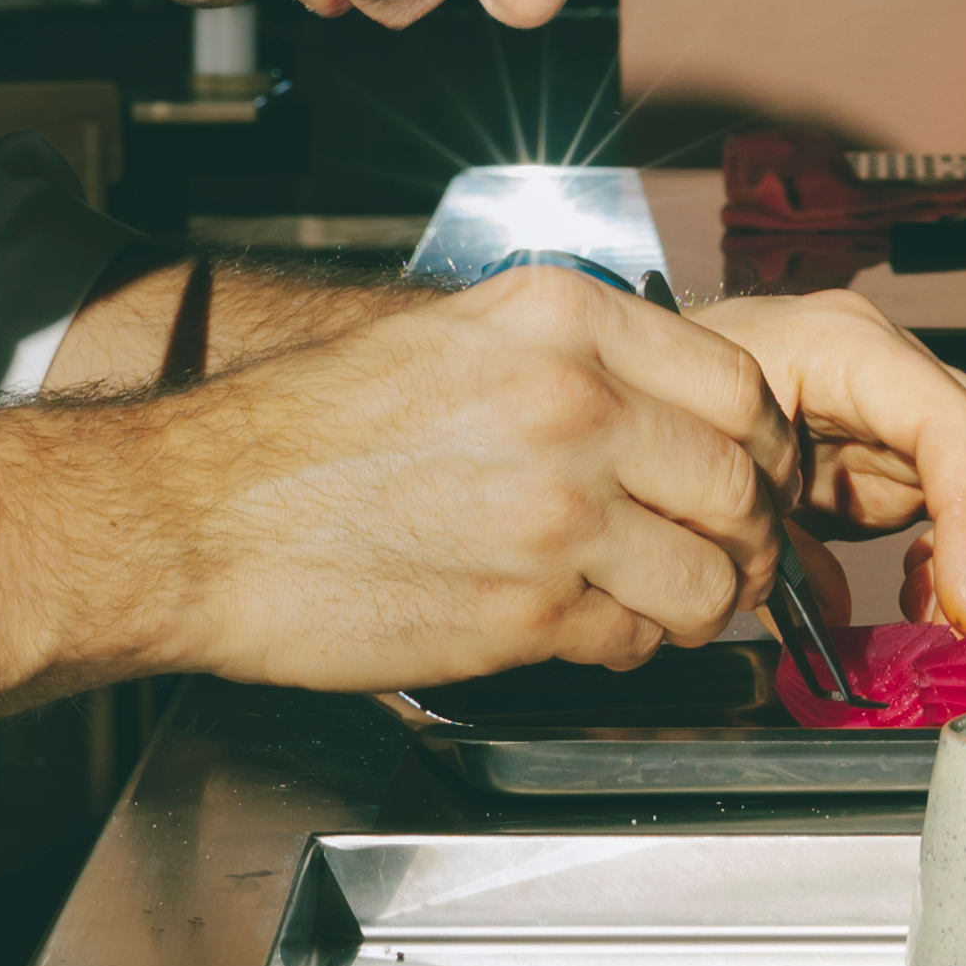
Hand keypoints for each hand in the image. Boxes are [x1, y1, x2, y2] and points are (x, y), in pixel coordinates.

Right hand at [135, 266, 801, 688]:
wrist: (198, 515)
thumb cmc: (312, 431)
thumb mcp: (454, 332)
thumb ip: (574, 353)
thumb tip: (675, 405)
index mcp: (563, 319)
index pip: (741, 385)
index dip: (766, 446)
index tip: (756, 474)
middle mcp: (574, 404)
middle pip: (744, 485)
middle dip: (753, 534)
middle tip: (736, 556)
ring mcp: (557, 512)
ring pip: (713, 576)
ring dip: (707, 601)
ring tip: (668, 601)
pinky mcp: (527, 613)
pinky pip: (639, 642)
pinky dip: (635, 646)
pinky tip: (593, 628)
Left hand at [686, 290, 965, 633]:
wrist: (660, 370)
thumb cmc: (678, 400)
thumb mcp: (712, 471)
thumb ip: (774, 545)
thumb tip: (838, 615)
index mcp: (845, 347)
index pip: (953, 426)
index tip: (964, 604)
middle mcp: (898, 363)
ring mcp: (913, 401)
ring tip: (935, 613)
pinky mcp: (912, 443)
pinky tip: (917, 587)